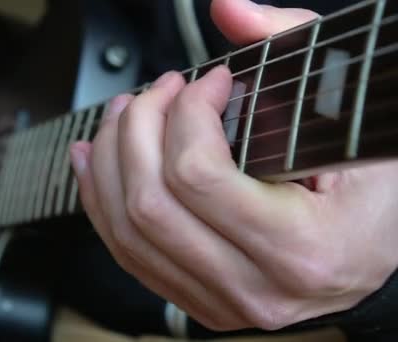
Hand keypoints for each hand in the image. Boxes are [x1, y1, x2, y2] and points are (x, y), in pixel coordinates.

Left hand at [70, 0, 397, 330]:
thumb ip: (290, 47)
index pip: (199, 174)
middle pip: (150, 203)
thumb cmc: (371, 194)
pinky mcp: (195, 300)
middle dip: (137, 130)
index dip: (187, 113)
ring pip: (127, 230)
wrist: (371, 263)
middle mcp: (253, 288)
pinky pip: (127, 253)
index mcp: (300, 249)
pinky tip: (94, 159)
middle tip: (155, 92)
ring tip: (123, 115)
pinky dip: (100, 199)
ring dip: (111, 160)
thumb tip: (227, 10)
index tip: (209, 81)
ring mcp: (219, 301)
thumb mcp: (350, 116)